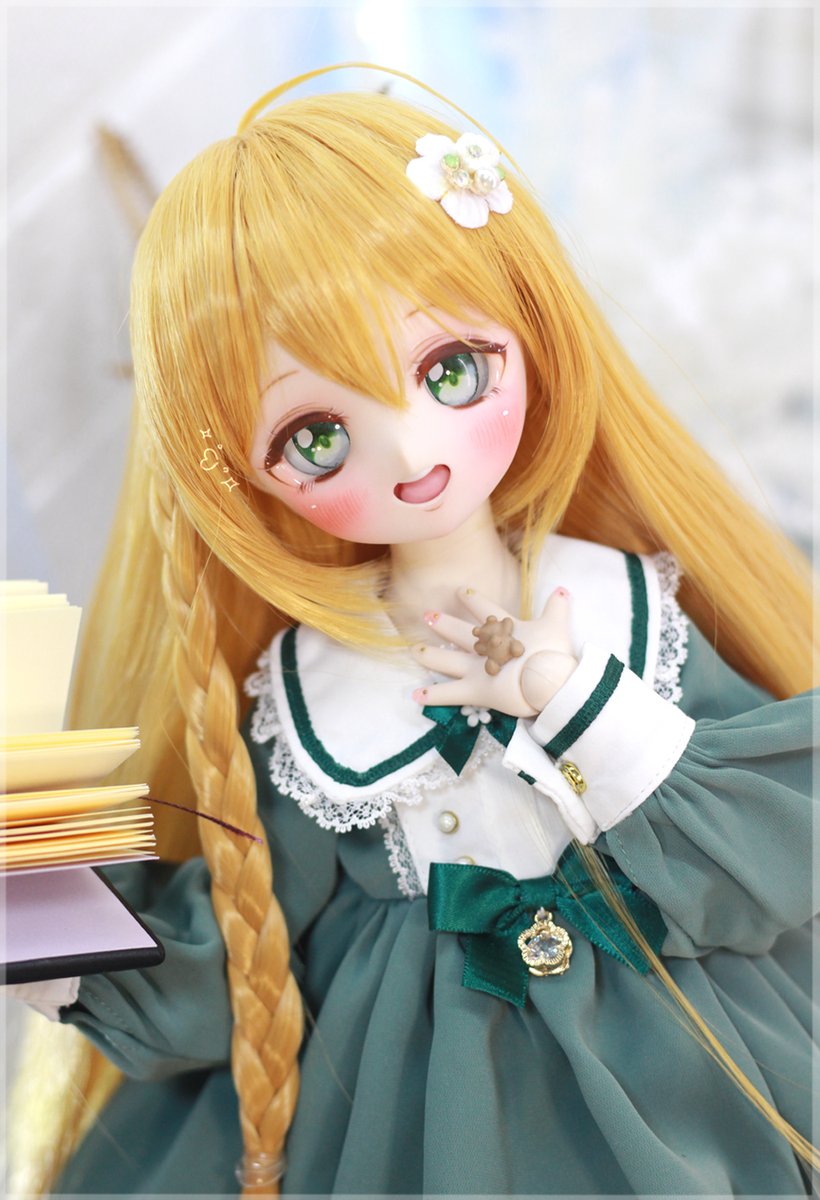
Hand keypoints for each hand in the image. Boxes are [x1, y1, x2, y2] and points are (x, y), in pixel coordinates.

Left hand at [411, 586, 577, 717]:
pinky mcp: (474, 690)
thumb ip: (557, 607)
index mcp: (505, 629)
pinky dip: (432, 696)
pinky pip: (449, 694)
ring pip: (446, 660)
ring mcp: (477, 668)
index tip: (459, 591)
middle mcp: (486, 646)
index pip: (485, 610)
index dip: (472, 599)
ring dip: (429, 655)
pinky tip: (414, 695)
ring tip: (413, 650)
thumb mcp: (556, 626)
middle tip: (426, 614)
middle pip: (459, 632)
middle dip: (443, 623)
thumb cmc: (553, 653)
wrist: (548, 679)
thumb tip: (564, 589)